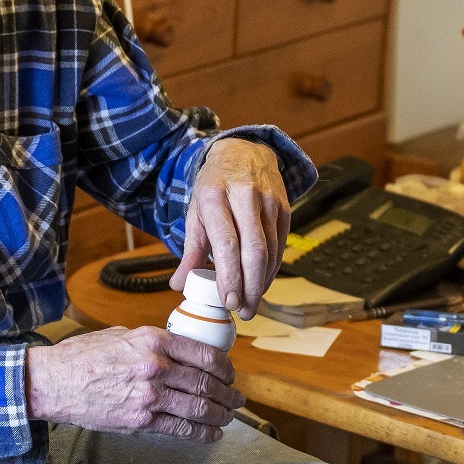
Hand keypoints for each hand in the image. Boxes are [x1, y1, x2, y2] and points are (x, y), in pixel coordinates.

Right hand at [24, 326, 244, 441]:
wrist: (54, 382)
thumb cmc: (85, 356)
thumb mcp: (124, 335)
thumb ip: (155, 342)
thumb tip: (184, 350)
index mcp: (154, 341)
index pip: (206, 355)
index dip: (227, 369)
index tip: (231, 375)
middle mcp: (156, 367)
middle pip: (208, 384)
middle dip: (229, 395)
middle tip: (238, 399)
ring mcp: (149, 396)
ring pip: (200, 409)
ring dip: (221, 416)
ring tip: (228, 417)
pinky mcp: (140, 421)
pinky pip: (181, 430)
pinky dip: (203, 434)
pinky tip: (212, 434)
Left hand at [175, 138, 290, 317]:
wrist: (243, 152)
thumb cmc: (215, 185)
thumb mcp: (196, 211)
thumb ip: (190, 250)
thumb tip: (179, 285)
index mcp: (214, 197)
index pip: (226, 244)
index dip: (230, 277)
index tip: (229, 302)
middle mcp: (244, 197)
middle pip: (254, 252)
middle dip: (251, 287)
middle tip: (244, 311)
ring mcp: (268, 201)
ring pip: (271, 251)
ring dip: (263, 283)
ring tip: (252, 304)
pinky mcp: (284, 208)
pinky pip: (280, 247)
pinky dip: (272, 270)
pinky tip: (262, 283)